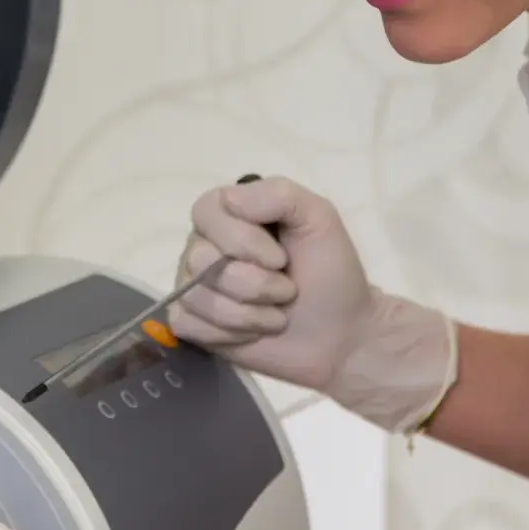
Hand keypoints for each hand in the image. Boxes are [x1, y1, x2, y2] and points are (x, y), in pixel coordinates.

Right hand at [170, 174, 456, 432]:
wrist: (340, 334)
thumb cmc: (330, 273)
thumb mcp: (319, 218)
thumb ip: (279, 194)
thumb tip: (229, 200)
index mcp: (229, 214)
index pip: (205, 212)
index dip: (242, 240)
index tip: (281, 259)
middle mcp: (204, 246)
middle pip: (200, 259)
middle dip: (254, 284)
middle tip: (286, 291)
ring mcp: (193, 285)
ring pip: (196, 296)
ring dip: (247, 315)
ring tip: (276, 315)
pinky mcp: (193, 324)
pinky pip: (188, 324)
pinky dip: (228, 334)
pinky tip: (253, 333)